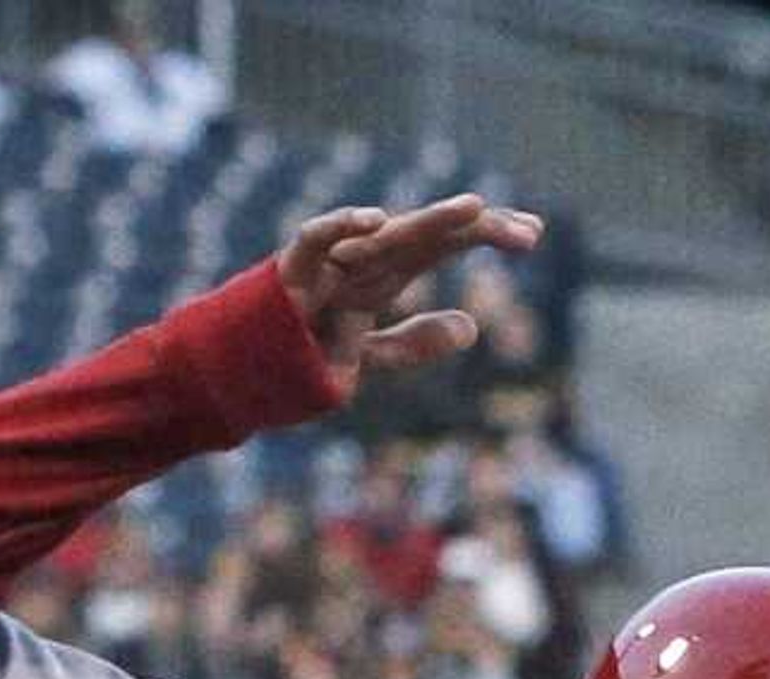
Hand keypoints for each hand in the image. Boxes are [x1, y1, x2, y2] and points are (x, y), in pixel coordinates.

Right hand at [276, 194, 544, 403]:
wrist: (237, 377)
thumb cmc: (298, 359)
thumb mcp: (367, 358)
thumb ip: (412, 344)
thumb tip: (470, 326)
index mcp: (382, 276)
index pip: (442, 245)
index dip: (485, 234)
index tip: (533, 234)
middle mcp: (360, 262)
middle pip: (426, 236)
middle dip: (475, 229)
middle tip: (529, 232)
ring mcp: (326, 265)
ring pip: (384, 235)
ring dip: (428, 222)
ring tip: (474, 211)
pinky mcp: (289, 275)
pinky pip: (313, 242)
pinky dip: (339, 226)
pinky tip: (375, 220)